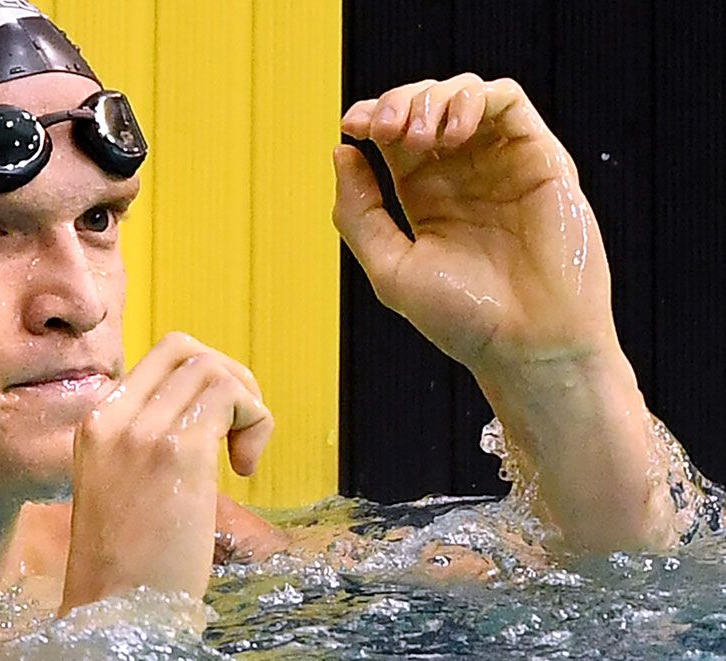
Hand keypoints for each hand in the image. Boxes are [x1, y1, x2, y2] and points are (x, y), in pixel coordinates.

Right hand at [59, 333, 272, 611]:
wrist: (117, 616)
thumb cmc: (127, 574)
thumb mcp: (122, 493)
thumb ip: (146, 450)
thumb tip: (201, 421)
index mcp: (93, 427)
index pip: (157, 361)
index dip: (202, 379)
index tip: (218, 430)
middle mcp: (112, 420)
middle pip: (185, 351)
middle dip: (229, 378)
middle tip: (241, 433)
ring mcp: (141, 433)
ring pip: (212, 370)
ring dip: (246, 403)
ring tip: (243, 458)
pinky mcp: (178, 453)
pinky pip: (231, 399)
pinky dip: (255, 422)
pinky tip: (245, 470)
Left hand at [333, 74, 619, 378]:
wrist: (529, 343)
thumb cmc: (464, 318)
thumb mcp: (390, 269)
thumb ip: (359, 213)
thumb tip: (342, 151)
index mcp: (426, 197)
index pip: (393, 135)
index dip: (370, 116)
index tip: (352, 126)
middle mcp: (464, 175)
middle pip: (424, 106)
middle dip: (396, 102)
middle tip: (382, 128)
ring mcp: (502, 163)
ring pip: (464, 94)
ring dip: (432, 98)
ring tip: (419, 136)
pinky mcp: (540, 157)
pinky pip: (507, 101)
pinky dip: (473, 99)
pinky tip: (452, 134)